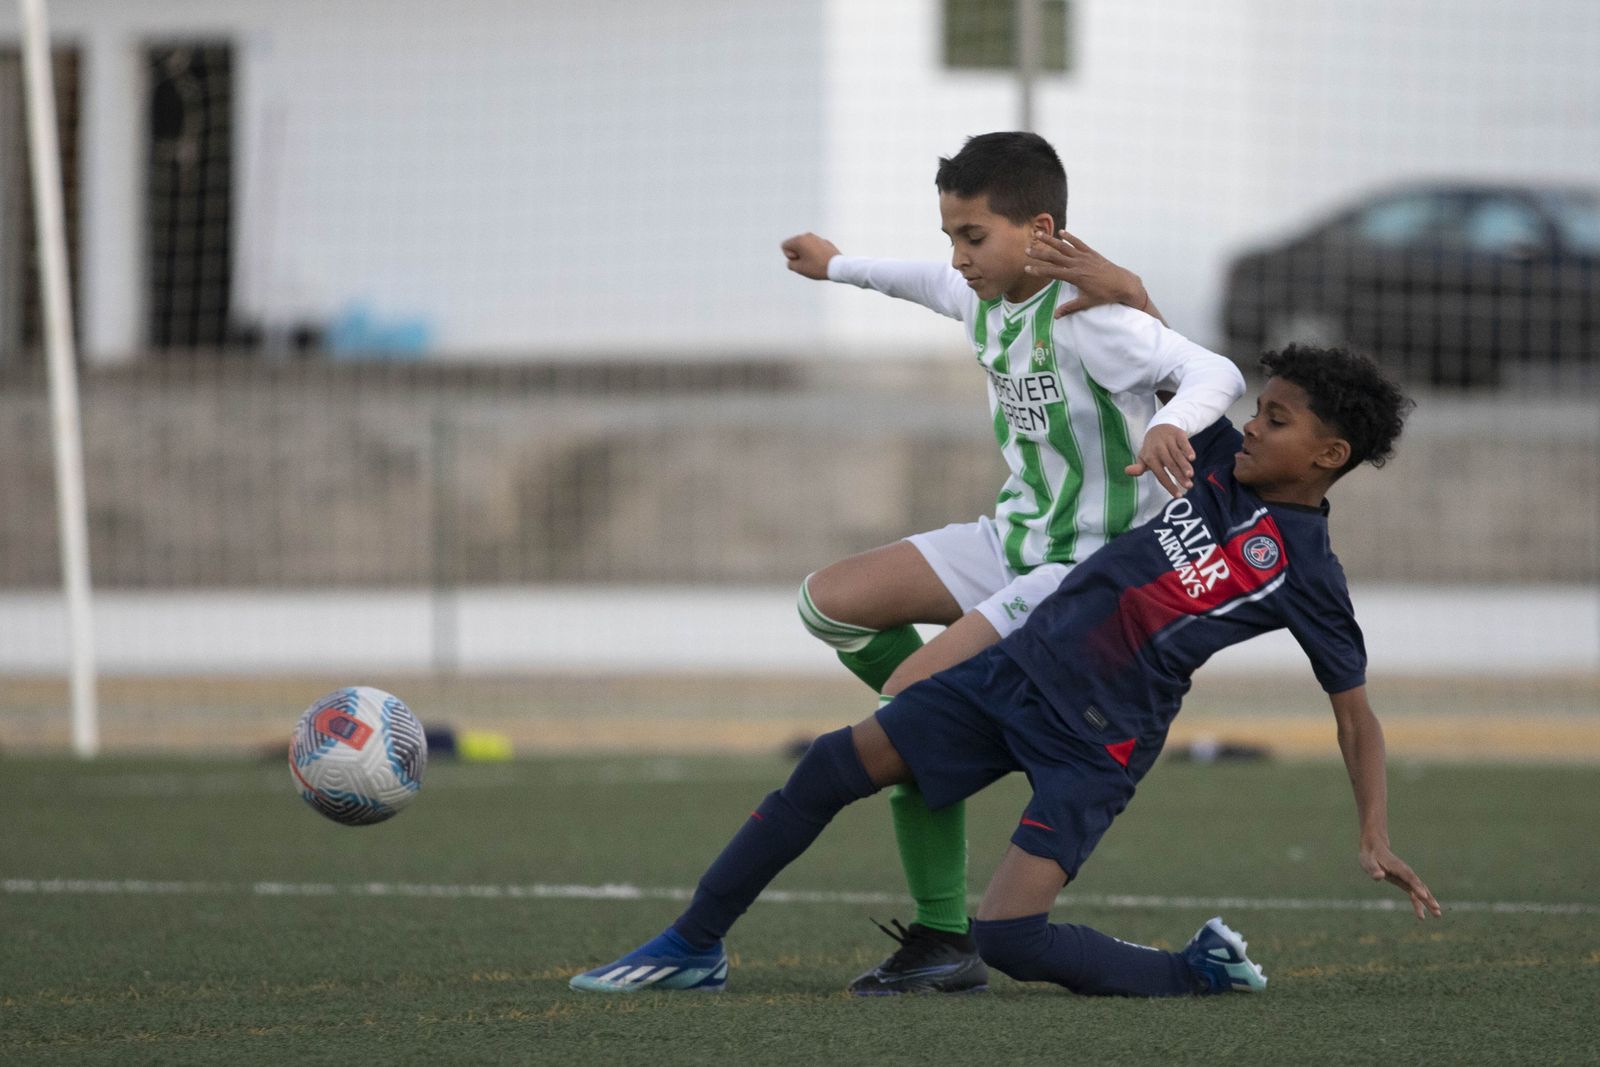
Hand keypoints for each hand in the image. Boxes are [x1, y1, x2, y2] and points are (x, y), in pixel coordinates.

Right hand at [781, 232, 840, 279]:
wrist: (837, 267)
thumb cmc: (817, 267)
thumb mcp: (798, 269)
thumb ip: (790, 263)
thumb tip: (793, 260)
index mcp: (799, 240)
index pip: (784, 245)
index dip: (789, 256)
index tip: (800, 260)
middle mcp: (807, 235)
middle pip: (794, 244)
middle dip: (797, 254)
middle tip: (807, 262)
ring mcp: (817, 238)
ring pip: (805, 246)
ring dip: (806, 253)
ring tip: (814, 262)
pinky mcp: (825, 242)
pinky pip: (814, 247)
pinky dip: (815, 253)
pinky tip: (821, 261)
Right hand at [1023, 230, 1149, 317]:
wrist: (1123, 284)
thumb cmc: (1105, 295)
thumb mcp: (1087, 302)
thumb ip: (1070, 307)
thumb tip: (1056, 316)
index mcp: (1075, 277)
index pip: (1052, 272)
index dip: (1038, 270)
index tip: (1026, 268)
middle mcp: (1077, 264)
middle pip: (1054, 257)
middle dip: (1039, 253)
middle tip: (1026, 250)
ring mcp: (1084, 257)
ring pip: (1064, 247)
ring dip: (1051, 240)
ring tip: (1039, 234)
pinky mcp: (1092, 253)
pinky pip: (1079, 243)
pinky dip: (1070, 237)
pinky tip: (1062, 232)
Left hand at [1125, 423, 1193, 496]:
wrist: (1158, 427)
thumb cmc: (1152, 449)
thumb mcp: (1143, 458)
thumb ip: (1138, 468)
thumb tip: (1126, 471)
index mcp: (1150, 457)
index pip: (1160, 474)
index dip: (1169, 485)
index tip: (1178, 496)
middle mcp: (1158, 449)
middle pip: (1170, 465)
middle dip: (1179, 476)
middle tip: (1189, 486)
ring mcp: (1168, 441)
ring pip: (1177, 454)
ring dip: (1184, 465)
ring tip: (1191, 475)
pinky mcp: (1178, 434)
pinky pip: (1183, 442)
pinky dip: (1187, 449)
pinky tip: (1192, 458)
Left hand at [1360, 841, 1442, 919]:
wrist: (1374, 848)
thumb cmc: (1370, 856)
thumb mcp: (1367, 862)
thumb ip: (1373, 869)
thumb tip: (1380, 876)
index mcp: (1397, 867)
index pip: (1409, 877)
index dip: (1417, 886)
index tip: (1423, 896)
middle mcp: (1405, 872)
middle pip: (1419, 885)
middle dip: (1428, 898)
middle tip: (1437, 909)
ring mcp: (1406, 877)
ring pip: (1420, 890)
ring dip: (1429, 902)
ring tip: (1437, 915)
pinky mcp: (1404, 881)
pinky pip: (1414, 893)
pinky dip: (1419, 902)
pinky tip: (1421, 914)